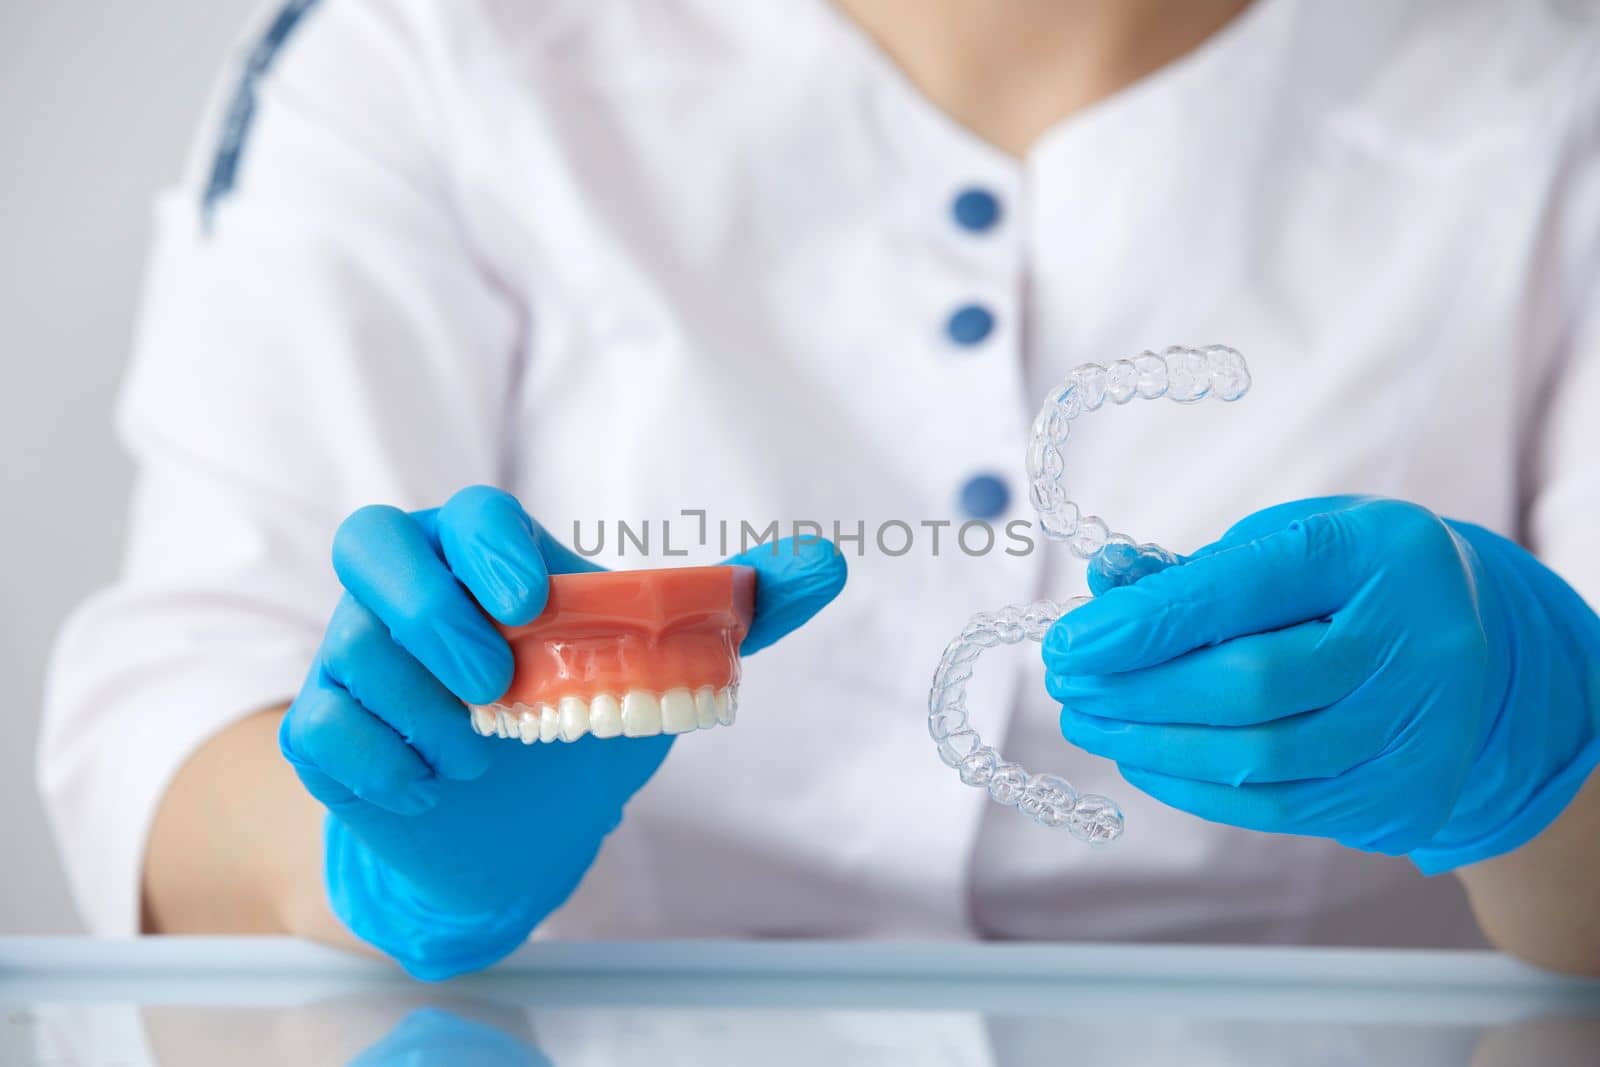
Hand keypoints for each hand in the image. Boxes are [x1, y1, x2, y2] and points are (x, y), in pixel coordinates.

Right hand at [280, 486, 845, 977]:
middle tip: (494, 686)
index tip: (531, 603)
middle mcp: (408, 592)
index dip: (486, 545)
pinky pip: (319, 732)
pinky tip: (434, 790)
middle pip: (369, 543)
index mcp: (485, 559)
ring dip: (424, 716)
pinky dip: (381, 767)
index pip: (464, 511)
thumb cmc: (583, 718)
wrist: (516, 828)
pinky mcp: (325, 733)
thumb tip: (830, 561)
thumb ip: (738, 610)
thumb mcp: (662, 665)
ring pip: (351, 654)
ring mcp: (354, 658)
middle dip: (427, 612)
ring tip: (482, 757)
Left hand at [1043, 496, 1599, 869]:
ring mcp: (1419, 729)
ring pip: (1261, 757)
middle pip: (1254, 684)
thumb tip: (1103, 589)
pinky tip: (1141, 759)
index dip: (1148, 623)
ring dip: (1152, 746)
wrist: (1467, 639)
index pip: (1248, 588)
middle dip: (1138, 691)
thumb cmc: (1345, 579)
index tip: (1067, 643)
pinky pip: (1279, 806)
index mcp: (1380, 551)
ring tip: (1087, 722)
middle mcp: (1417, 643)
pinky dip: (1195, 788)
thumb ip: (1195, 571)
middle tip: (1066, 686)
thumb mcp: (1282, 542)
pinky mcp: (1405, 793)